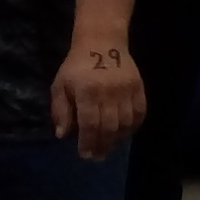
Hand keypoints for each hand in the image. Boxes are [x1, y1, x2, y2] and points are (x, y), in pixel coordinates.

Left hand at [53, 41, 145, 160]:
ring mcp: (127, 90)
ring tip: (110, 147)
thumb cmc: (76, 66)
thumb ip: (60, 110)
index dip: (88, 142)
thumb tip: (63, 135)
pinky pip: (140, 112)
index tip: (85, 155)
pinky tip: (125, 134)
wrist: (102, 42)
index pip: (89, 124)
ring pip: (126, 122)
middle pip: (109, 126)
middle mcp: (109, 92)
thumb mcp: (60, 85)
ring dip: (118, 139)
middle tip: (98, 157)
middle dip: (103, 145)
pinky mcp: (138, 87)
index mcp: (87, 92)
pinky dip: (134, 126)